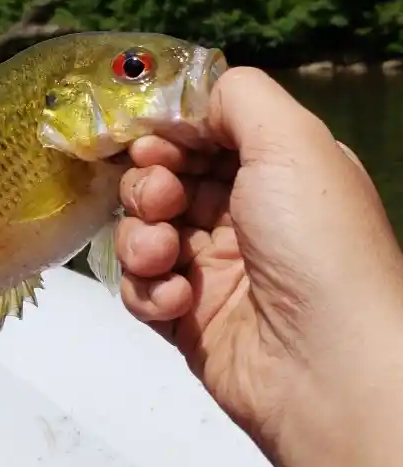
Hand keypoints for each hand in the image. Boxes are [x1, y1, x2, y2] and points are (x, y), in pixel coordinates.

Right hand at [116, 67, 402, 466]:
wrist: (327, 370)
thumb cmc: (314, 242)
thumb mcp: (292, 141)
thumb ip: (238, 97)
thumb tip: (190, 102)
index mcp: (272, 173)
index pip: (201, 139)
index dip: (169, 136)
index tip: (151, 142)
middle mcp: (241, 216)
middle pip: (163, 181)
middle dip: (149, 184)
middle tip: (162, 198)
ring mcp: (210, 268)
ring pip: (142, 232)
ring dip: (142, 237)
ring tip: (167, 256)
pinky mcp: (184, 316)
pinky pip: (140, 287)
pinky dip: (149, 289)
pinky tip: (178, 300)